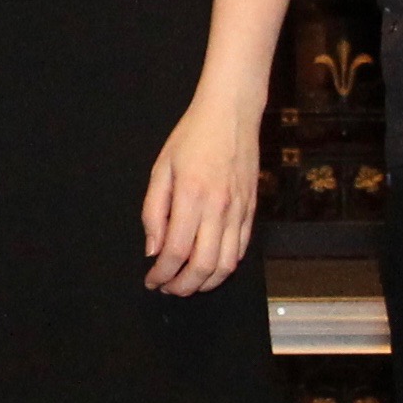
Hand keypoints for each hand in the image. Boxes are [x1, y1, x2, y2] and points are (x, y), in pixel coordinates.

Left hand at [142, 97, 260, 295]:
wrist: (231, 114)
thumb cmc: (192, 137)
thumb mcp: (161, 168)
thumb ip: (153, 211)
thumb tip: (152, 249)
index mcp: (191, 196)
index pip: (175, 251)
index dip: (161, 274)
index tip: (151, 280)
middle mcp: (218, 207)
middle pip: (203, 266)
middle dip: (182, 286)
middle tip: (167, 288)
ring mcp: (238, 211)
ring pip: (226, 264)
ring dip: (206, 283)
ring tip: (188, 283)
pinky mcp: (251, 210)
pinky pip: (241, 249)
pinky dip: (225, 266)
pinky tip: (210, 267)